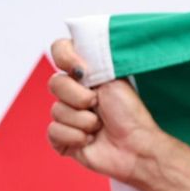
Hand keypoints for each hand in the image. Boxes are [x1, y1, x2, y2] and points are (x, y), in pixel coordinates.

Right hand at [46, 38, 163, 184]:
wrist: (136, 145)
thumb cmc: (130, 113)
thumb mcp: (114, 78)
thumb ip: (92, 60)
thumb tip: (75, 44)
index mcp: (86, 75)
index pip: (60, 50)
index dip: (65, 57)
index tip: (81, 69)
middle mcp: (73, 93)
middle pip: (55, 83)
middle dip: (79, 97)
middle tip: (98, 104)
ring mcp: (66, 116)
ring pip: (56, 111)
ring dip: (83, 121)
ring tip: (100, 126)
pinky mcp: (62, 139)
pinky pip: (53, 131)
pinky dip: (75, 137)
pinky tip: (90, 140)